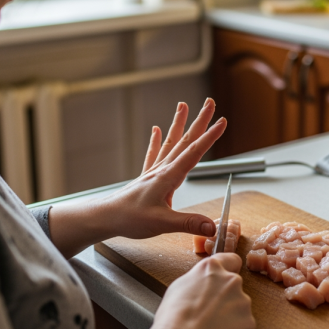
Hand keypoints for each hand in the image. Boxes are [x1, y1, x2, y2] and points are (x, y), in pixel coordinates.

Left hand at [99, 98, 224, 239]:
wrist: (106, 217)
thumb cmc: (129, 218)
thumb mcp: (162, 223)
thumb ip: (188, 223)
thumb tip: (211, 225)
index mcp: (168, 177)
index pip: (194, 152)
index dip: (210, 137)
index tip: (222, 122)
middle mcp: (161, 170)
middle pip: (185, 141)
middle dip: (200, 121)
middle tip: (209, 103)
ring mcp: (153, 172)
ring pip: (171, 143)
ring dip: (179, 124)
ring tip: (183, 105)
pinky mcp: (147, 178)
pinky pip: (154, 154)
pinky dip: (156, 140)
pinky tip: (156, 129)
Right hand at [146, 253, 254, 328]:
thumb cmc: (174, 317)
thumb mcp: (179, 286)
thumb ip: (198, 279)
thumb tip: (202, 283)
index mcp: (211, 268)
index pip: (231, 259)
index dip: (229, 268)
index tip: (226, 276)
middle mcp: (231, 280)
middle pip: (233, 285)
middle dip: (226, 295)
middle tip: (211, 310)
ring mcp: (242, 301)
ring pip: (239, 305)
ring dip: (231, 313)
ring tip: (213, 324)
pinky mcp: (248, 321)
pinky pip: (243, 323)